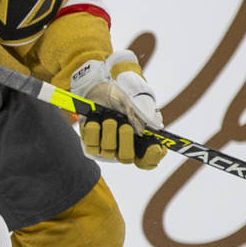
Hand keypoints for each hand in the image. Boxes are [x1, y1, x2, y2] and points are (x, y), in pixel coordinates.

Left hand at [70, 49, 165, 168]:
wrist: (96, 87)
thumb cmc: (117, 97)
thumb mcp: (131, 102)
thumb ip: (139, 115)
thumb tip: (142, 131)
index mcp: (137, 139)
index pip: (147, 159)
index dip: (152, 156)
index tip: (155, 147)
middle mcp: (122, 146)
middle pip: (126, 157)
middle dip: (126, 141)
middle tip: (124, 126)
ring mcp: (105, 146)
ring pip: (108, 151)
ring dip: (109, 132)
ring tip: (108, 118)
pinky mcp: (89, 142)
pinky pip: (91, 145)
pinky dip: (94, 131)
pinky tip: (95, 120)